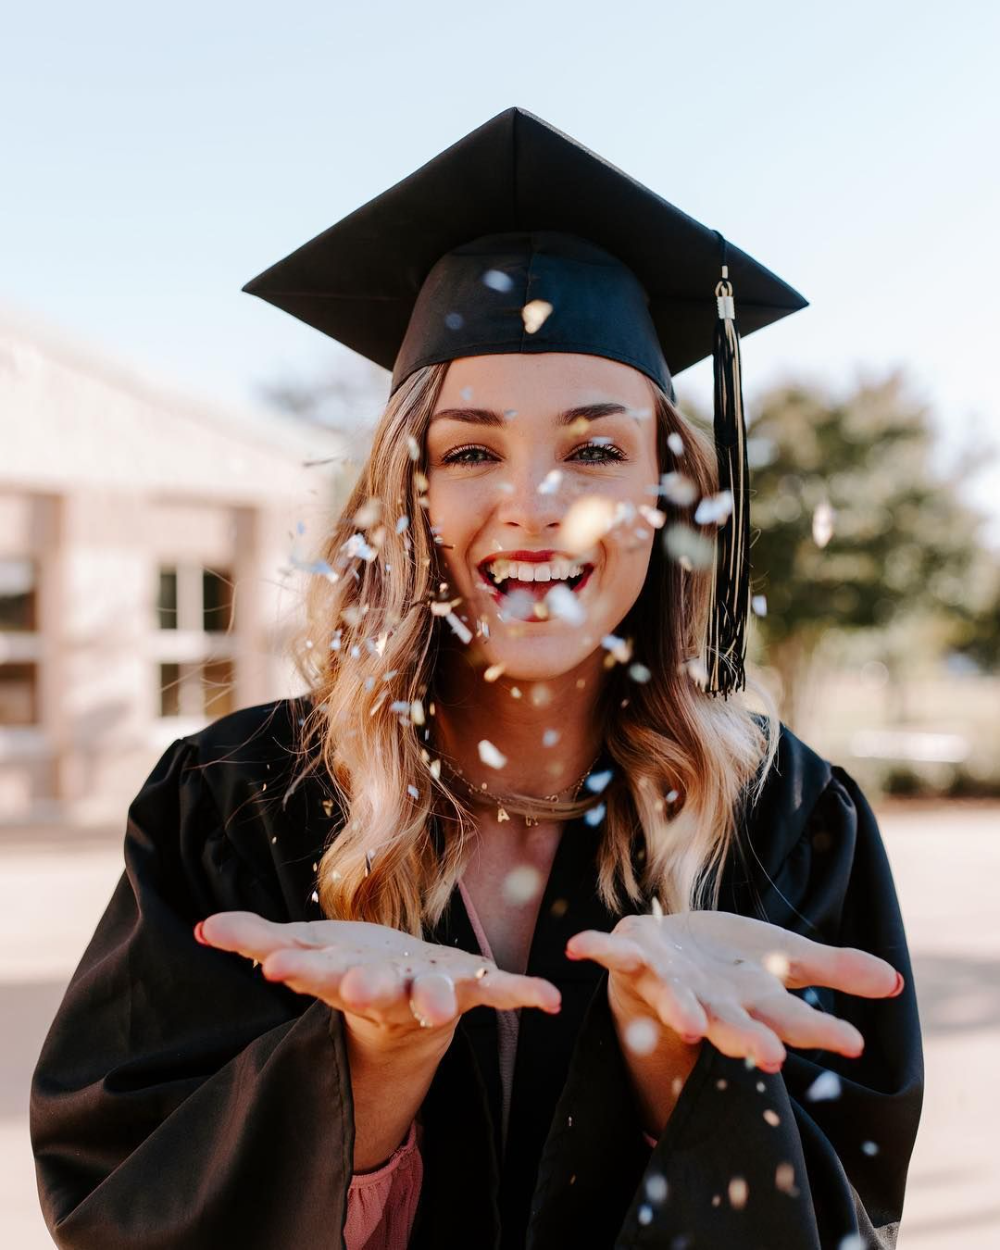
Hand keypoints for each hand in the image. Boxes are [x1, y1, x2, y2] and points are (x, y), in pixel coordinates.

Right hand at [197, 911, 561, 1053]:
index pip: (315, 972)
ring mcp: (432, 992)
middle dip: (367, 986)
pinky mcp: (472, 988)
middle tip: (357, 984)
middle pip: (375, 991)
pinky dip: (525, 995)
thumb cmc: (348, 968)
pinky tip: (552, 998)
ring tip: (441, 1007)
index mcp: (344, 977)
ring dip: (438, 998)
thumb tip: (204, 928)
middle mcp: (388, 991)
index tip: (276, 965)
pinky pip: (501, 994)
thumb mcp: (303, 949)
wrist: (402, 1010)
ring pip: (434, 996)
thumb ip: (256, 938)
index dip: (298, 967)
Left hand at [565, 911, 903, 1071]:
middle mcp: (708, 1001)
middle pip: (732, 1025)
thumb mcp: (784, 957)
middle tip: (770, 1059)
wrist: (664, 953)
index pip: (790, 1021)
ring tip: (692, 1025)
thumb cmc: (727, 962)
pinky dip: (595, 948)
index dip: (818, 1031)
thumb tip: (894, 980)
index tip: (852, 1041)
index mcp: (748, 1003)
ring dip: (682, 1011)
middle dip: (748, 1040)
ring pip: (675, 1001)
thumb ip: (833, 969)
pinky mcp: (632, 956)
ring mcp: (667, 981)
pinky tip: (576, 946)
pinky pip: (610, 953)